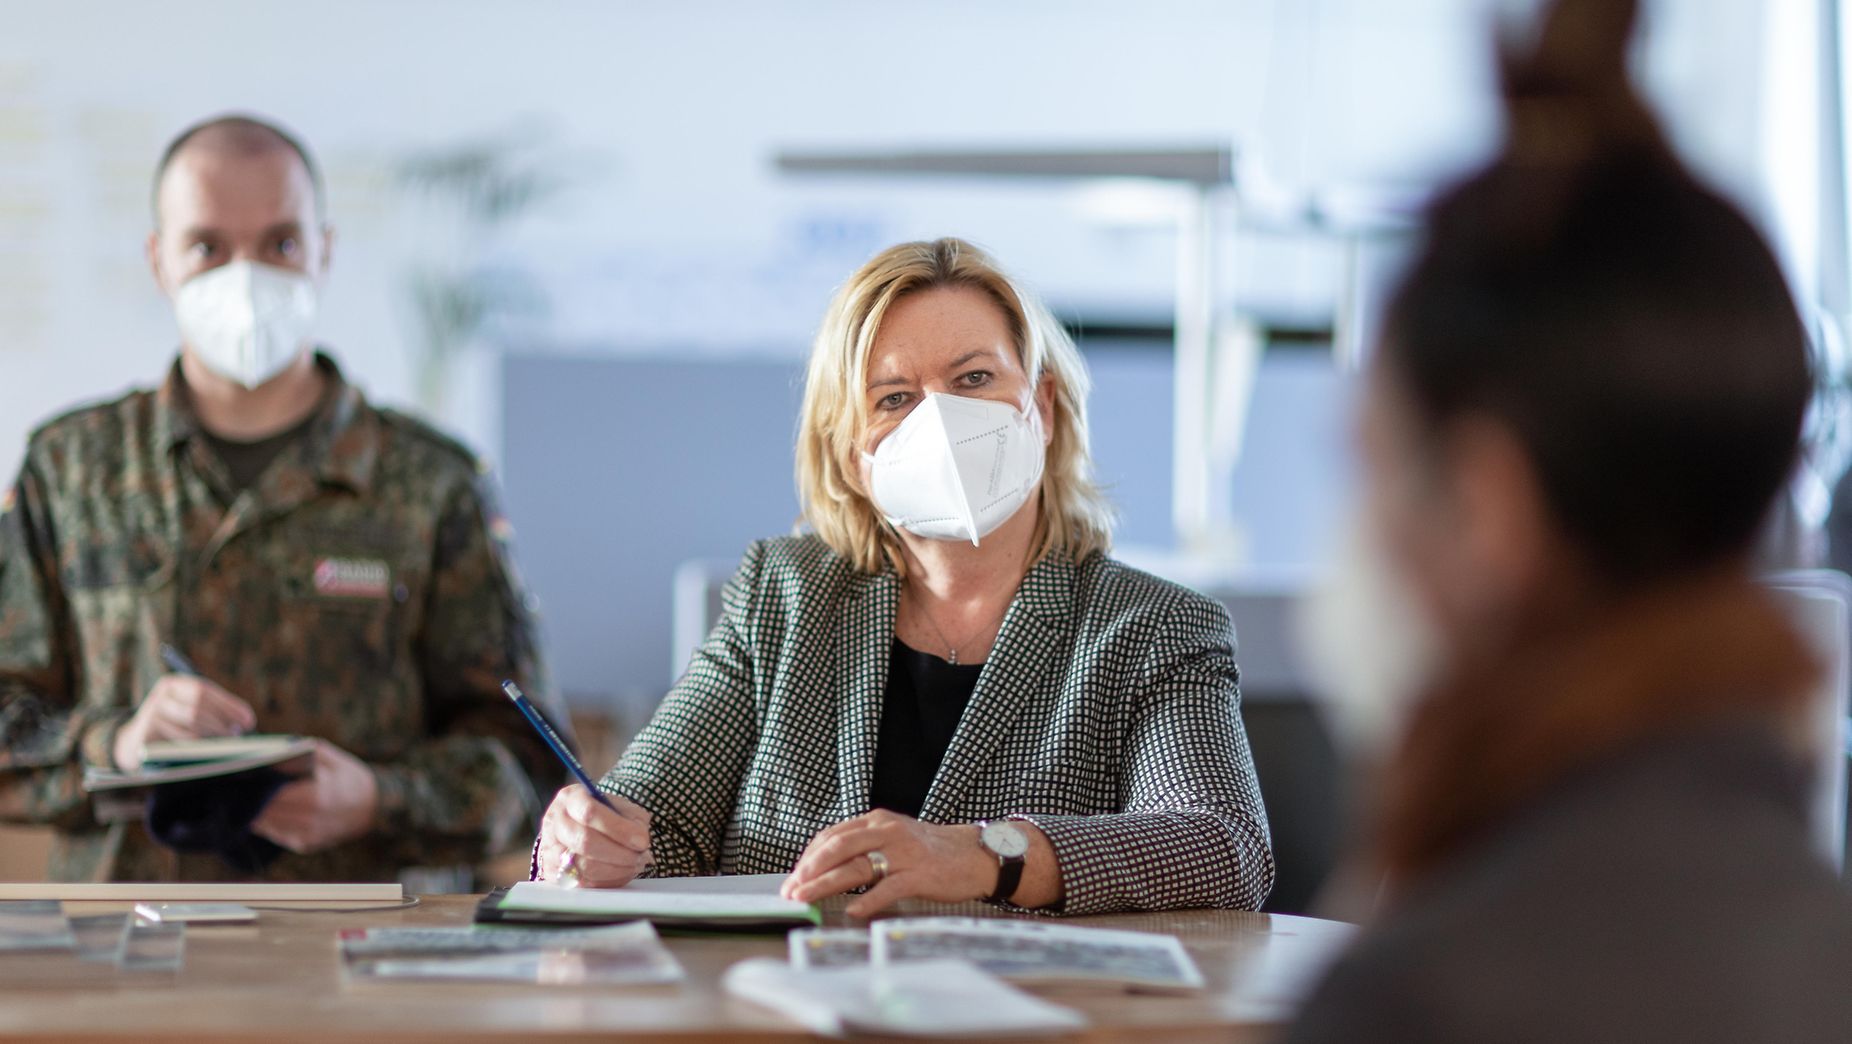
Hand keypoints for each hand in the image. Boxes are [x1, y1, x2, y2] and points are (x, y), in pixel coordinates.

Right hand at [113, 674, 256, 770]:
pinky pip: (178, 739)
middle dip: (222, 720)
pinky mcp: (147, 732)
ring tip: (229, 742)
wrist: (135, 742)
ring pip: (190, 721)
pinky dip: (197, 745)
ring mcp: (152, 712)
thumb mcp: (190, 713)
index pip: (205, 689)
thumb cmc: (174, 726)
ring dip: (214, 733)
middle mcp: (161, 694)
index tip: (249, 720)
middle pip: (198, 704)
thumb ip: (214, 712)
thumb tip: (246, 722)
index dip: (229, 705)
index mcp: (174, 683)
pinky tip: (208, 750)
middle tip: (239, 733)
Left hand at [250, 740, 378, 853]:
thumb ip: (303, 752)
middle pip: (266, 810)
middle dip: (249, 799)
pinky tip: (258, 810)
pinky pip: (275, 834)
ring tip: (240, 797)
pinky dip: (265, 822)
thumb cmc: (349, 777)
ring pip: (266, 825)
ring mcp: (306, 835)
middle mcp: (310, 819)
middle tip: (232, 786)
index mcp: (317, 795)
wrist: (374, 807)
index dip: (254, 785)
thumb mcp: (331, 757)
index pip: (274, 793)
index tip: (239, 774)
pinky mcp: (304, 845)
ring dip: (252, 812)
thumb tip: (273, 750)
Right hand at [536, 785, 652, 887]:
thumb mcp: (619, 806)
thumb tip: (641, 839)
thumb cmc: (602, 816)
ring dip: (616, 869)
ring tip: (634, 864)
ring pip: (584, 866)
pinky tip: (622, 873)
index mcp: (570, 798)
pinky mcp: (552, 873)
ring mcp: (550, 849)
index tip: (643, 840)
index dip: (620, 829)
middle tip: (640, 856)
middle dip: (620, 853)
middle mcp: (555, 822)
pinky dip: (608, 881)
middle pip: (585, 841)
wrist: (576, 828)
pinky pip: (583, 884)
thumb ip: (632, 818)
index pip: (590, 812)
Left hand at [781, 809, 996, 918]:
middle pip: (839, 847)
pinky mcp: (920, 874)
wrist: (975, 854)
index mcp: (877, 821)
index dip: (809, 857)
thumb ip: (864, 846)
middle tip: (791, 889)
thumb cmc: (930, 850)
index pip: (832, 836)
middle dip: (809, 869)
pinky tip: (852, 910)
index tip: (793, 877)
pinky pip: (889, 888)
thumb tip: (826, 867)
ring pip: (857, 867)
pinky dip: (868, 900)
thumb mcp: (893, 837)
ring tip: (806, 898)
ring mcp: (904, 853)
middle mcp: (887, 832)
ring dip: (826, 884)